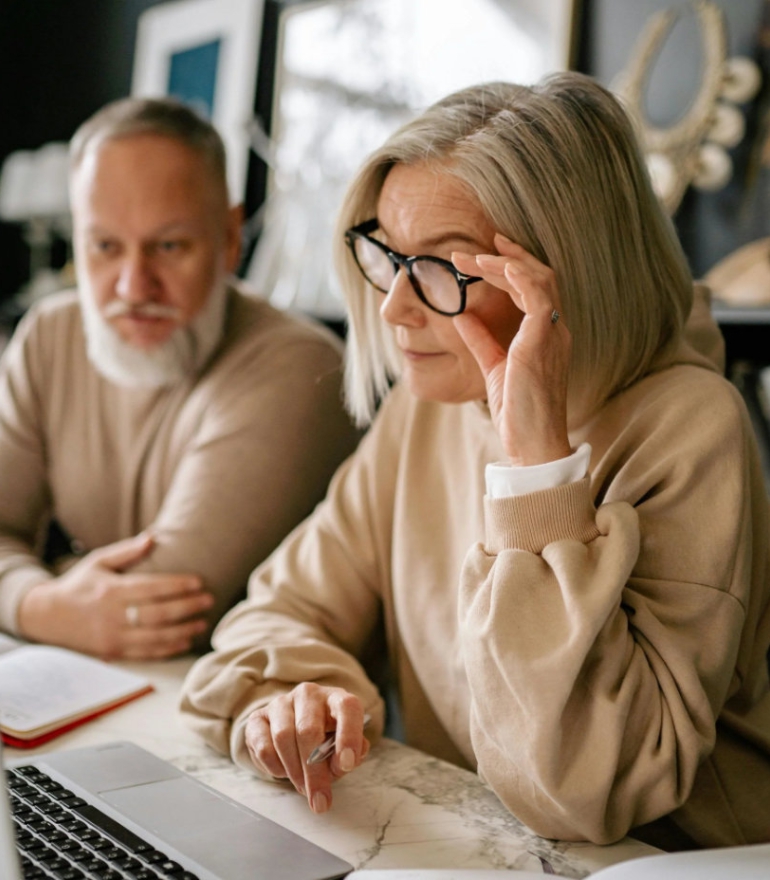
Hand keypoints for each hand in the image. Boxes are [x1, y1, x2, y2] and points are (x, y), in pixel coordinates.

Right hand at [17, 533, 213, 659]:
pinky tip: (186, 642)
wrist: (47, 617)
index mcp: (111, 591)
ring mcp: (113, 637)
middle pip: (158, 614)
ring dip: (183, 631)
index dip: (178, 586)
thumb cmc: (79, 584)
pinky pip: (146, 653)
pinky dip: (168, 649)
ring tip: (203, 623)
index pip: (152, 588)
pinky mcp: (113, 653)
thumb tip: (153, 537)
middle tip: (209, 600)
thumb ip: (126, 551)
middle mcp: (112, 616)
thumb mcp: (98, 561)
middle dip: (187, 608)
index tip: (199, 582)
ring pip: (156, 637)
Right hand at [244, 683, 370, 813]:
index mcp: (335, 698)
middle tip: (319, 800)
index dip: (348, 735)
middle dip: (314, 772)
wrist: (293, 728)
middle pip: (309, 730)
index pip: (347, 707)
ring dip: (294, 771)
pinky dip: (274, 767)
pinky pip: (263, 746)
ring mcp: (281, 703)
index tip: (347, 765)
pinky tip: (284, 771)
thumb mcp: (343, 747)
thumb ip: (349, 756)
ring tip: (302, 786)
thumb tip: (342, 763)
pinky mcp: (258, 717)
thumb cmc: (325, 738)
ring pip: (283, 737)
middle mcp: (308, 694)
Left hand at [452, 233, 572, 465]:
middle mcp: (555, 329)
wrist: (533, 444)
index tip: (482, 255)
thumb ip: (482, 340)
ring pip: (538, 280)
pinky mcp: (543, 342)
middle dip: (505, 257)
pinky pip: (538, 299)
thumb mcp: (494, 368)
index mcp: (546, 334)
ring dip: (505, 263)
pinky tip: (499, 266)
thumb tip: (462, 316)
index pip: (532, 288)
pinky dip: (520, 278)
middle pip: (537, 276)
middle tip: (472, 248)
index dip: (508, 267)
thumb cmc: (519, 412)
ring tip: (474, 257)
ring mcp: (553, 334)